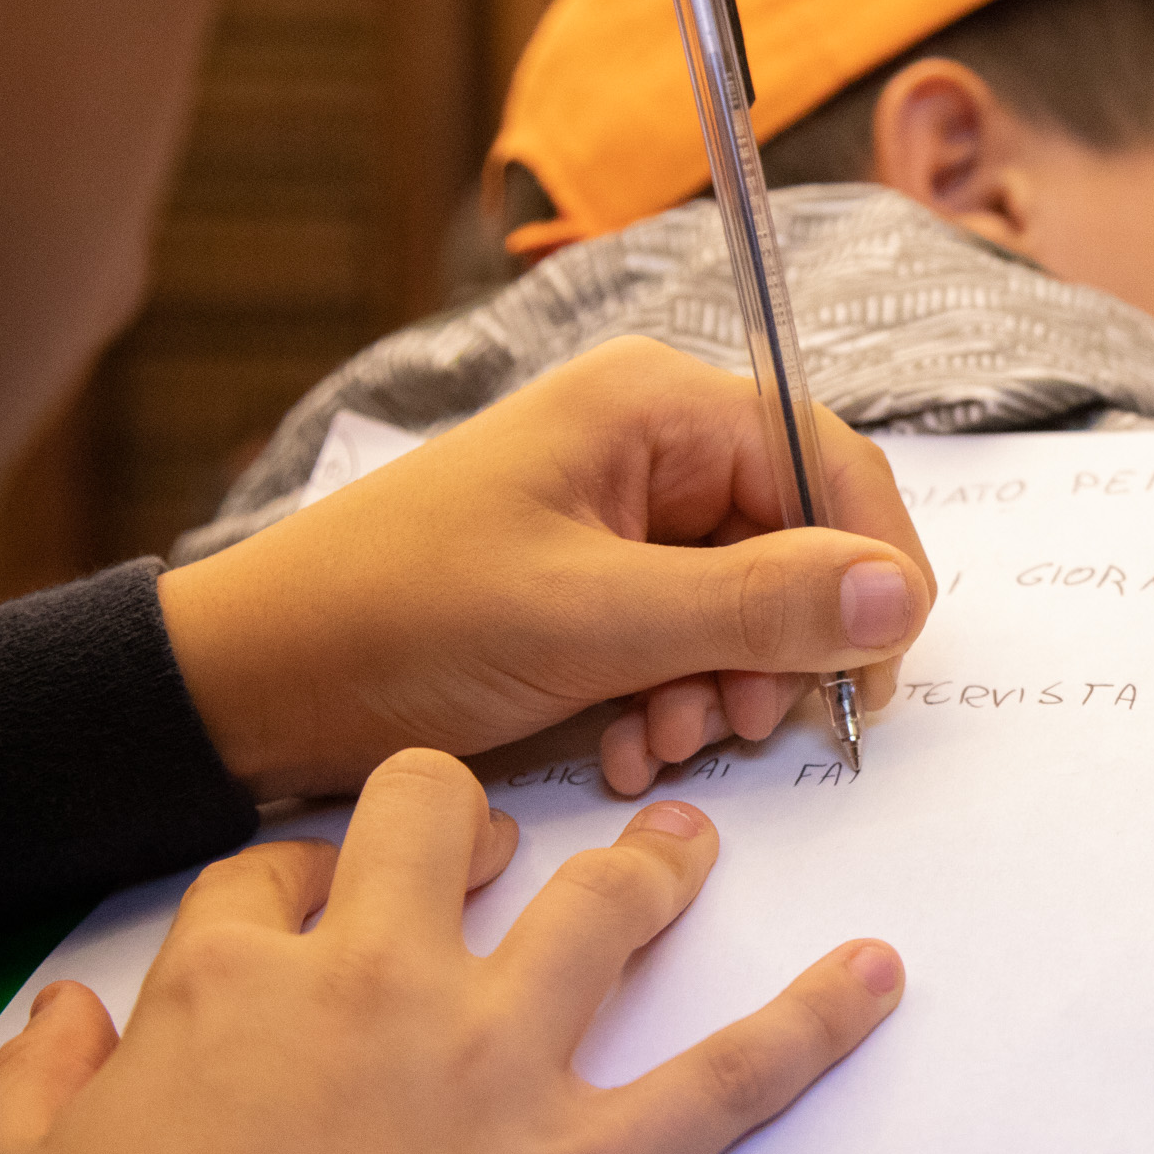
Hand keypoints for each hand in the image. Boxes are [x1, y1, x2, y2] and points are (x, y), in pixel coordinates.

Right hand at [0, 748, 904, 1153]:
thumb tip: (63, 1021)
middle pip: (435, 822)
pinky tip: (877, 975)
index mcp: (234, 989)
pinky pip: (736, 1073)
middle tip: (496, 831)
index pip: (268, 875)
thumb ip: (37, 1084)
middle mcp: (379, 988)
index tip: (309, 890)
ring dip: (655, 866)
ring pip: (604, 907)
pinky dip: (818, 1023)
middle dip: (465, 811)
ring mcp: (500, 1065)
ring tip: (690, 842)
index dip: (293, 876)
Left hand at [159, 337, 937, 799]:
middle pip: (799, 542)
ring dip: (725, 689)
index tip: (873, 671)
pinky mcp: (600, 588)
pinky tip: (622, 746)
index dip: (871, 566)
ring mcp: (626, 521)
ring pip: (752, 607)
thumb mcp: (590, 619)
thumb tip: (901, 597)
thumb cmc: (397, 619)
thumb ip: (756, 606)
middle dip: (781, 647)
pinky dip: (677, 701)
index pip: (828, 462)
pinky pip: (693, 643)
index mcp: (655, 406)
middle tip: (744, 724)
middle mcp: (653, 448)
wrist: (252, 686)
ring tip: (656, 742)